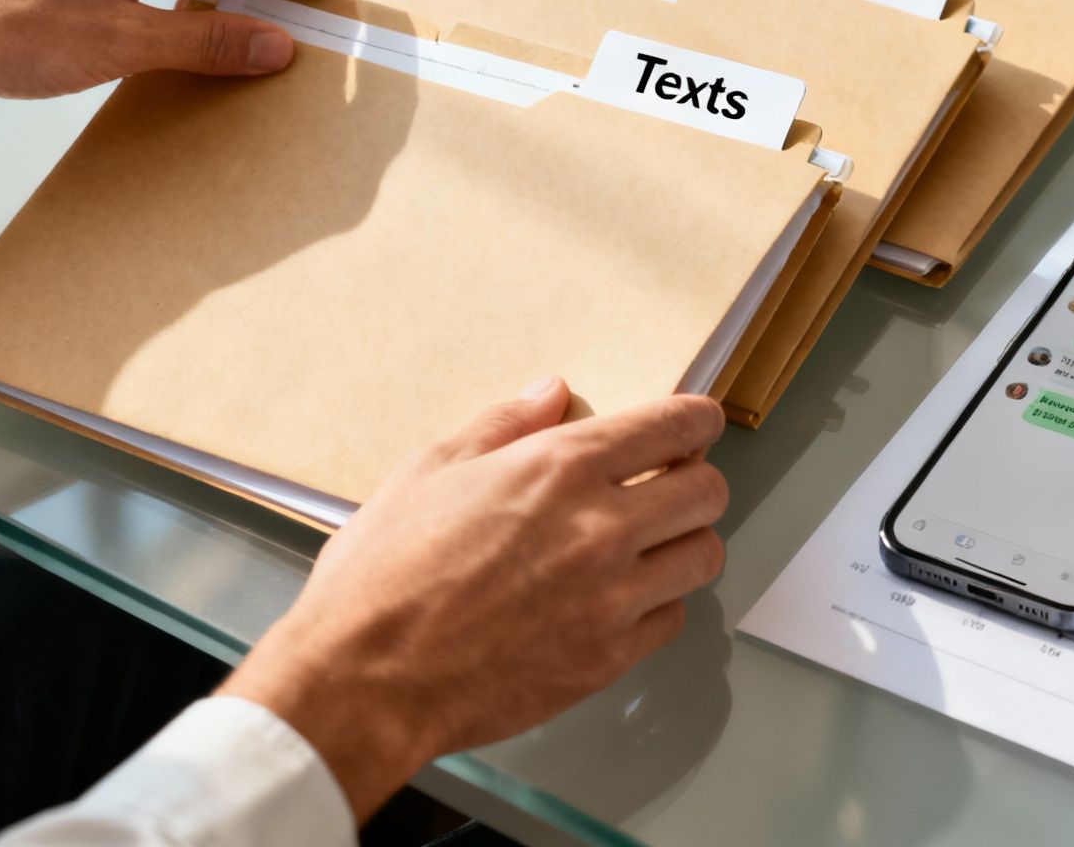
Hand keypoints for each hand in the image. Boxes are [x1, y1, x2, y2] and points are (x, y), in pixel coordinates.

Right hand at [218, 379, 729, 822]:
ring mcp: (610, 598)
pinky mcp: (606, 659)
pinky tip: (618, 598)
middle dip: (695, 481)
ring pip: (703, 557)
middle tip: (668, 486)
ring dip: (683, 543)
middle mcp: (600, 529)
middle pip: (708, 491)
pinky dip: (656, 604)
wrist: (365, 679)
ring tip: (647, 544)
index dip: (697, 420)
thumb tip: (550, 393)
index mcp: (560, 468)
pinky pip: (671, 620)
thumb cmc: (383, 576)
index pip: (675, 426)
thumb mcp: (429, 469)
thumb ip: (503, 425)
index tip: (696, 424)